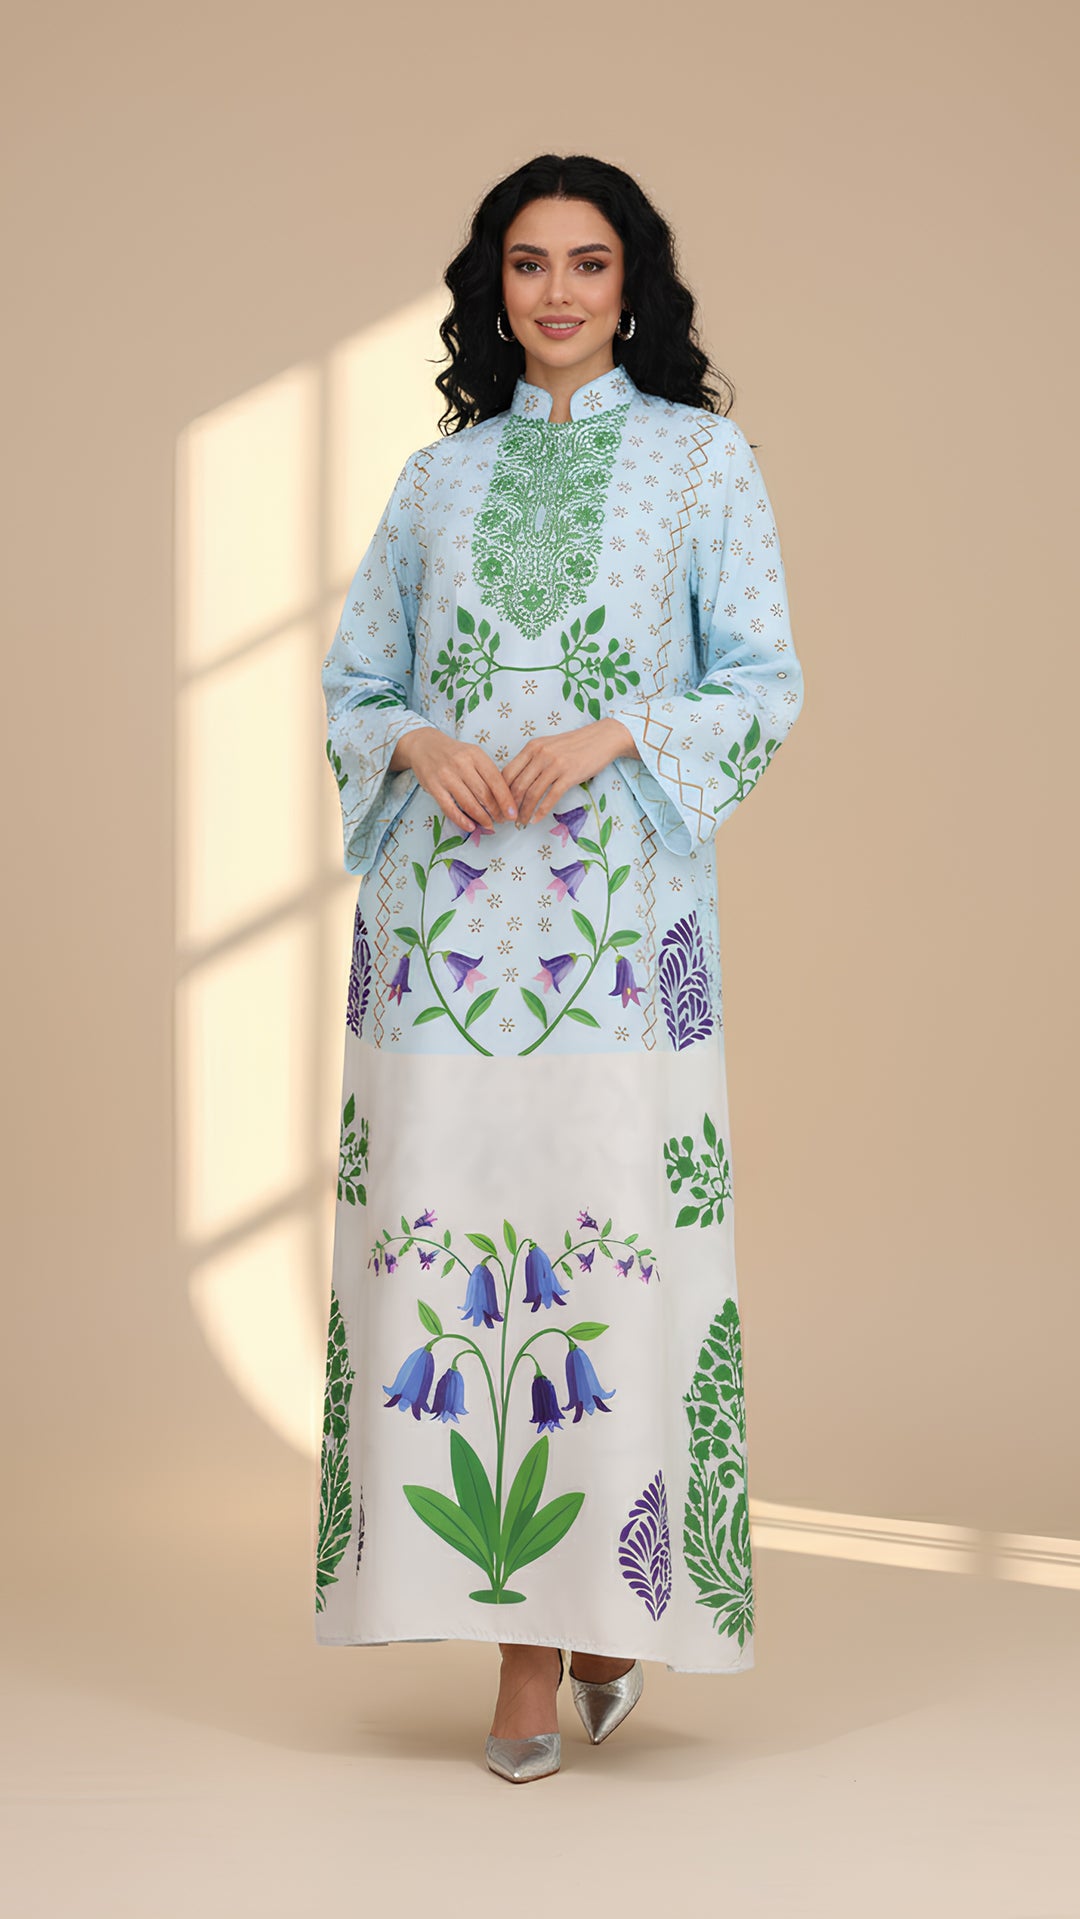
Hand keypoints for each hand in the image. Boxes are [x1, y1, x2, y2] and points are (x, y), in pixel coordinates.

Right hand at [390, 726, 517, 836]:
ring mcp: (446, 776)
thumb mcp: (473, 755)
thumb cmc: (454, 753)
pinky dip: (462, 820)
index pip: (496, 780)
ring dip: (481, 818)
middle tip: (502, 820)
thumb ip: (487, 773)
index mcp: (476, 755)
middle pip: (484, 794)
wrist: (424, 745)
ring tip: (489, 825)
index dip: (506, 800)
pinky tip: (471, 827)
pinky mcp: (433, 787)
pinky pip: (450, 808)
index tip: (513, 813)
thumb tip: (504, 799)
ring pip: (469, 803)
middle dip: (496, 811)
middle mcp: (461, 764)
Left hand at [502, 717, 637, 826]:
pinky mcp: (569, 775)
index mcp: (532, 747)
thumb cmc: (575, 745)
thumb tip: (515, 782)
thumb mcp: (548, 746)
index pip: (507, 772)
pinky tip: (536, 819)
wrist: (602, 738)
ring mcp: (555, 765)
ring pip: (532, 794)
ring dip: (525, 812)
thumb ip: (532, 760)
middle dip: (510, 806)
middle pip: (517, 785)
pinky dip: (541, 811)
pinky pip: (551, 797)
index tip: (499, 805)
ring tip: (522, 822)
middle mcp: (540, 754)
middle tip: (507, 819)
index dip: (500, 792)